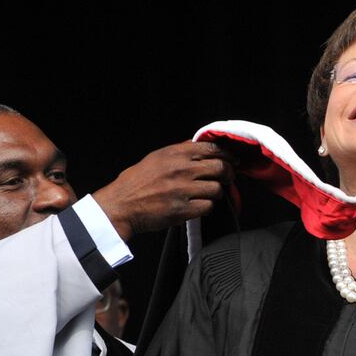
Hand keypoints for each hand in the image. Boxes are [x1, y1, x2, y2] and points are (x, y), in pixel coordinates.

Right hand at [92, 140, 228, 239]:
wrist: (121, 205)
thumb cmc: (137, 182)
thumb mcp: (156, 157)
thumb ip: (179, 151)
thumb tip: (201, 145)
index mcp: (174, 154)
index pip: (211, 149)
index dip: (227, 154)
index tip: (233, 160)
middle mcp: (180, 170)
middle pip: (220, 168)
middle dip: (228, 174)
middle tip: (227, 178)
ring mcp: (181, 190)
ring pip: (217, 189)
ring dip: (217, 193)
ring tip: (208, 194)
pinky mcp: (182, 210)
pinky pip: (208, 207)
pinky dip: (207, 206)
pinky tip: (199, 205)